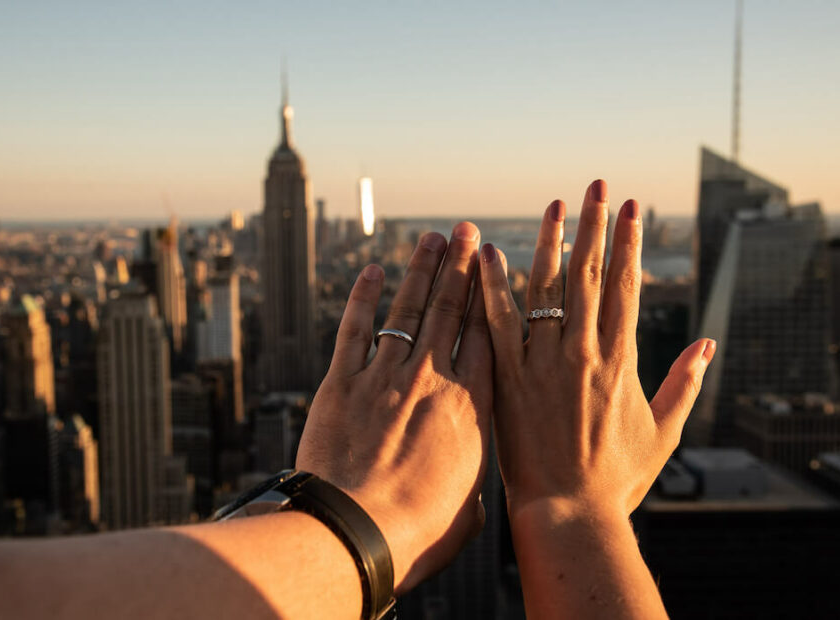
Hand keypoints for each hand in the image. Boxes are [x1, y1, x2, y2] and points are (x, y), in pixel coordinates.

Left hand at [296, 223, 491, 592]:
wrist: (355, 533)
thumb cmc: (418, 532)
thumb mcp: (466, 510)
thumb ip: (472, 483)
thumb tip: (470, 486)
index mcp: (471, 407)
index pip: (487, 336)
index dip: (492, 296)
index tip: (497, 267)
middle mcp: (432, 380)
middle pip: (450, 311)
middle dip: (461, 266)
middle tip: (467, 233)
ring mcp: (385, 377)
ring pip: (407, 310)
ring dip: (420, 271)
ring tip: (432, 238)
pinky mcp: (342, 384)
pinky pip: (354, 330)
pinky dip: (362, 298)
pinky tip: (372, 272)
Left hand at [479, 180, 714, 524]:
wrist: (569, 513)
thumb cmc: (617, 479)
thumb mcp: (664, 431)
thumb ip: (685, 383)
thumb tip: (709, 344)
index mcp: (621, 362)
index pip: (625, 288)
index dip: (628, 245)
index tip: (631, 209)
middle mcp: (583, 353)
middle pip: (588, 276)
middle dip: (594, 227)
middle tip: (596, 186)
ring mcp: (543, 364)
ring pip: (545, 290)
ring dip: (549, 243)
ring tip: (552, 205)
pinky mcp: (507, 379)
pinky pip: (497, 324)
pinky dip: (493, 287)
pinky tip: (488, 254)